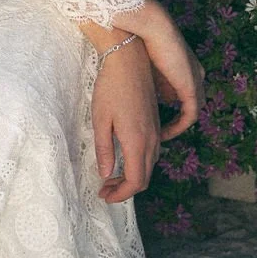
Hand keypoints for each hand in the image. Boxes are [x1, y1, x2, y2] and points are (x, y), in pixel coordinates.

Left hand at [85, 30, 162, 201]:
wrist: (129, 61)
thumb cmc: (110, 88)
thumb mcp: (100, 120)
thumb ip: (105, 149)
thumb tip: (106, 174)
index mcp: (138, 141)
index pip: (136, 182)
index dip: (121, 195)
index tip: (104, 196)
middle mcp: (152, 139)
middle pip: (145, 177)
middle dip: (126, 189)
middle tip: (105, 190)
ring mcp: (156, 131)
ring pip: (150, 165)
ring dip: (133, 176)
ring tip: (111, 177)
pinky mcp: (155, 122)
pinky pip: (153, 151)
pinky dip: (140, 163)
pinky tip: (124, 157)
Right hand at [109, 0, 205, 138]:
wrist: (152, 28)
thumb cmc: (143, 40)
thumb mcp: (147, 63)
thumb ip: (151, 78)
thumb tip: (147, 93)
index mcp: (186, 69)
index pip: (180, 95)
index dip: (167, 109)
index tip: (151, 120)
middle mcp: (196, 77)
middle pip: (187, 106)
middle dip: (171, 121)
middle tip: (153, 133)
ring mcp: (196, 83)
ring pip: (189, 113)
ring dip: (174, 126)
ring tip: (156, 136)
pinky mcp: (192, 88)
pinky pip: (190, 116)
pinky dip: (177, 126)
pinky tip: (162, 132)